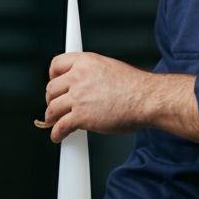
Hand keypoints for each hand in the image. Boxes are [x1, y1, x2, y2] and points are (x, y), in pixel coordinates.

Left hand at [42, 52, 198, 143]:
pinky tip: (58, 136)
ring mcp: (78, 97)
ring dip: (52, 117)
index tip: (54, 83)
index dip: (52, 76)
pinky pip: (60, 126)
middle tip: (56, 105)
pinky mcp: (81, 116)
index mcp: (86, 62)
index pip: (56, 64)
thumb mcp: (109, 68)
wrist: (147, 99)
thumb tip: (84, 85)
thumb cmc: (135, 87)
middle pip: (51, 88)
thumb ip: (92, 74)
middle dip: (51, 99)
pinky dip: (57, 133)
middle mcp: (79, 77)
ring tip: (55, 122)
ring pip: (52, 108)